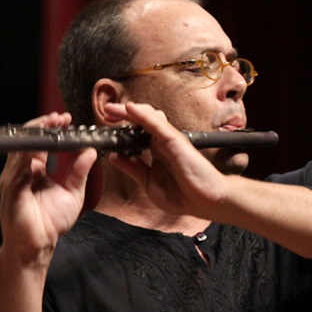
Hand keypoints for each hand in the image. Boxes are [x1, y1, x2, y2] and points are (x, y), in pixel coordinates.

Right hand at [0, 112, 96, 266]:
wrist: (40, 245)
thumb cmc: (51, 221)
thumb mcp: (73, 192)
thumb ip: (80, 171)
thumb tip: (91, 151)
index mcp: (32, 170)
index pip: (39, 142)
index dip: (50, 129)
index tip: (66, 119)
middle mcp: (20, 172)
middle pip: (27, 141)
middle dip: (42, 126)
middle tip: (60, 117)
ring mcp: (13, 181)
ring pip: (21, 150)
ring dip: (37, 136)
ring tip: (52, 125)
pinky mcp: (11, 192)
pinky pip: (18, 169)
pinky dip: (29, 155)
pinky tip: (40, 146)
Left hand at [102, 101, 231, 217]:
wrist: (208, 202)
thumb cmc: (185, 195)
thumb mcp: (149, 184)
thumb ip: (133, 169)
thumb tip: (113, 156)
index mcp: (156, 153)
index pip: (135, 135)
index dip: (119, 129)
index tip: (103, 131)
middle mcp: (162, 143)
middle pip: (140, 121)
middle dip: (121, 115)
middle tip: (105, 112)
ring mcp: (169, 141)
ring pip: (147, 117)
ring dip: (128, 111)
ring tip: (111, 109)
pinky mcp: (175, 141)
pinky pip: (156, 124)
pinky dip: (142, 115)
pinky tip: (129, 109)